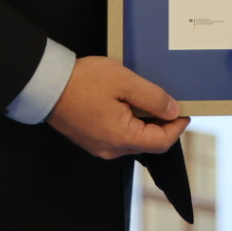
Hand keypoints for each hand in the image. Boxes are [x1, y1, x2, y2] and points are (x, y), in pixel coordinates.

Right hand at [46, 55, 188, 158]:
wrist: (46, 84)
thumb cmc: (82, 82)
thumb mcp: (124, 82)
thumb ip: (152, 97)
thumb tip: (173, 110)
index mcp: (121, 138)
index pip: (161, 142)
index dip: (177, 127)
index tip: (186, 112)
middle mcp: (111, 148)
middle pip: (148, 142)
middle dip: (162, 123)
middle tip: (170, 102)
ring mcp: (99, 145)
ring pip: (133, 138)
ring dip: (145, 121)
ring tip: (148, 97)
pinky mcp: (91, 137)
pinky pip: (118, 133)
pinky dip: (129, 121)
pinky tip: (128, 102)